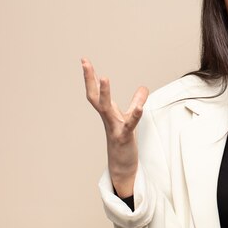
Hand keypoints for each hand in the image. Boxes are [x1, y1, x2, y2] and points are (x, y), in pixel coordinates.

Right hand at [81, 57, 148, 196]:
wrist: (122, 166)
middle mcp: (107, 118)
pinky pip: (129, 124)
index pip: (96, 92)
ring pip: (106, 108)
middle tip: (85, 63)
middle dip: (89, 79)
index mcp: (107, 112)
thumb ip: (136, 102)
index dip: (90, 76)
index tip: (84, 60)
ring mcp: (114, 127)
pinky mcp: (125, 137)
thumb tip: (143, 88)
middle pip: (95, 96)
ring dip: (105, 93)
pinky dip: (135, 114)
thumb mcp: (130, 118)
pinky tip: (141, 106)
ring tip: (105, 77)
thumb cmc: (123, 140)